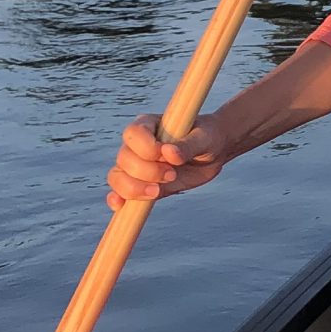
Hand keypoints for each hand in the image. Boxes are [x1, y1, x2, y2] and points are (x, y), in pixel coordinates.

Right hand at [106, 114, 225, 210]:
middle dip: (146, 171)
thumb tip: (169, 153)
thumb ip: (188, 145)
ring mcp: (136, 165)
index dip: (146, 148)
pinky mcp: (140, 184)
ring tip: (158, 191)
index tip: (166, 155)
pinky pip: (120, 192)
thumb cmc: (208, 138)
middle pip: (124, 158)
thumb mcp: (204, 138)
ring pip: (118, 177)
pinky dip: (118, 199)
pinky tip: (121, 206)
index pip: (133, 134)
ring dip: (134, 188)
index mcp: (149, 125)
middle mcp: (137, 145)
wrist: (213, 153)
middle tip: (172, 174)